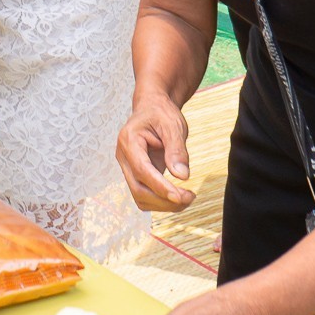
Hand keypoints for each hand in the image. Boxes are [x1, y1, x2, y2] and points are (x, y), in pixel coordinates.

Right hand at [117, 95, 194, 211]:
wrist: (152, 109)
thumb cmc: (161, 114)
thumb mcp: (173, 125)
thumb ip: (177, 150)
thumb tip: (182, 176)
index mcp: (129, 141)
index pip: (142, 170)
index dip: (160, 186)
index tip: (180, 196)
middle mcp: (124, 157)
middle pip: (138, 189)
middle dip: (164, 200)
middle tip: (190, 197)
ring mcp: (128, 168)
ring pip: (140, 197)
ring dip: (163, 205)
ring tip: (187, 198)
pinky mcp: (136, 175)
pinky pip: (145, 196)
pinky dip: (161, 202)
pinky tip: (178, 196)